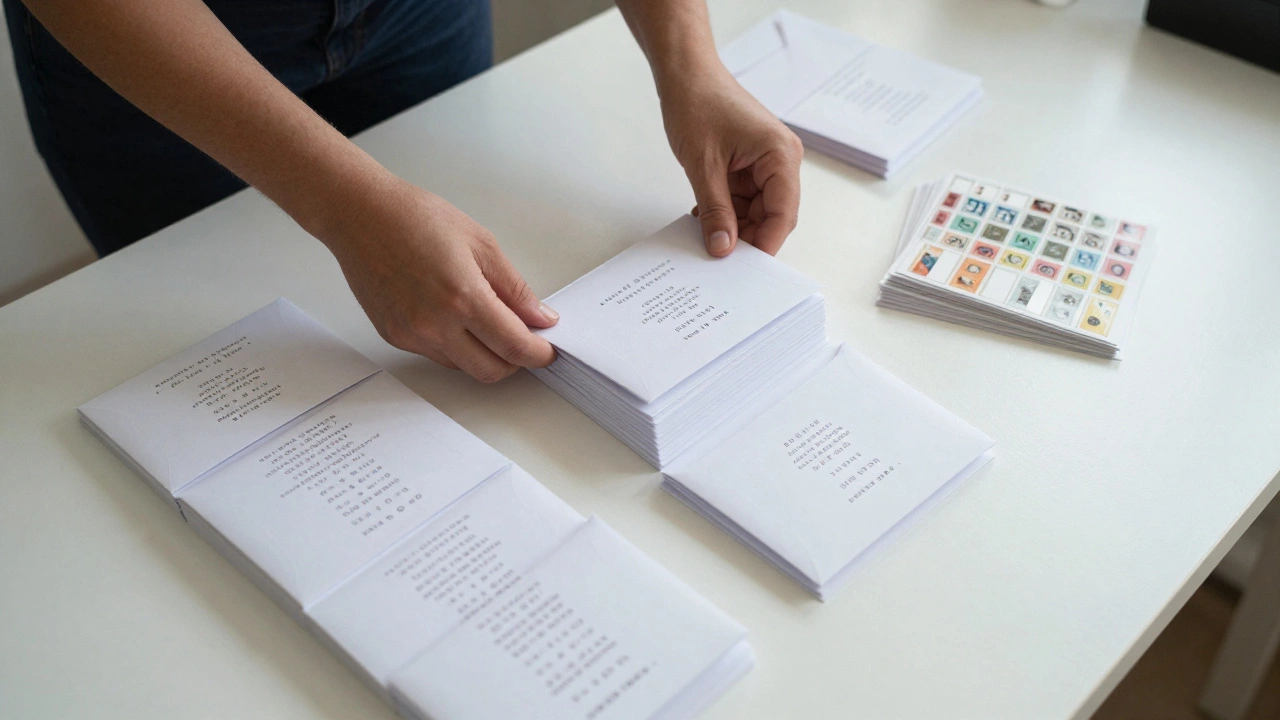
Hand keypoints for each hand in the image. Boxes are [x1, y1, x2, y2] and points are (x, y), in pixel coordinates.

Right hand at [323, 175, 558, 381]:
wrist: (360, 215)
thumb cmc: (415, 218)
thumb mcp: (481, 244)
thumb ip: (515, 288)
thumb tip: (540, 317)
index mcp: (463, 297)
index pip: (514, 346)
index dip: (539, 354)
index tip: (548, 350)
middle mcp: (435, 325)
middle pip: (491, 371)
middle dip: (515, 362)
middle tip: (524, 339)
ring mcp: (412, 335)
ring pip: (464, 367)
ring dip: (485, 355)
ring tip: (487, 321)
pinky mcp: (394, 337)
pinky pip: (437, 356)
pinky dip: (456, 347)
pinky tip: (455, 318)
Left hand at [661, 67, 802, 257]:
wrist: (685, 74)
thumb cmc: (698, 103)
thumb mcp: (703, 166)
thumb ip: (716, 211)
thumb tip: (723, 248)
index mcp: (781, 156)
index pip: (783, 214)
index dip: (765, 244)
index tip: (743, 269)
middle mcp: (781, 160)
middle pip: (773, 216)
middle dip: (747, 237)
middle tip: (719, 256)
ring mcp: (766, 163)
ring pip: (756, 211)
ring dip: (732, 225)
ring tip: (705, 234)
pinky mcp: (750, 164)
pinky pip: (743, 199)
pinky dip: (725, 211)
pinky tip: (703, 217)